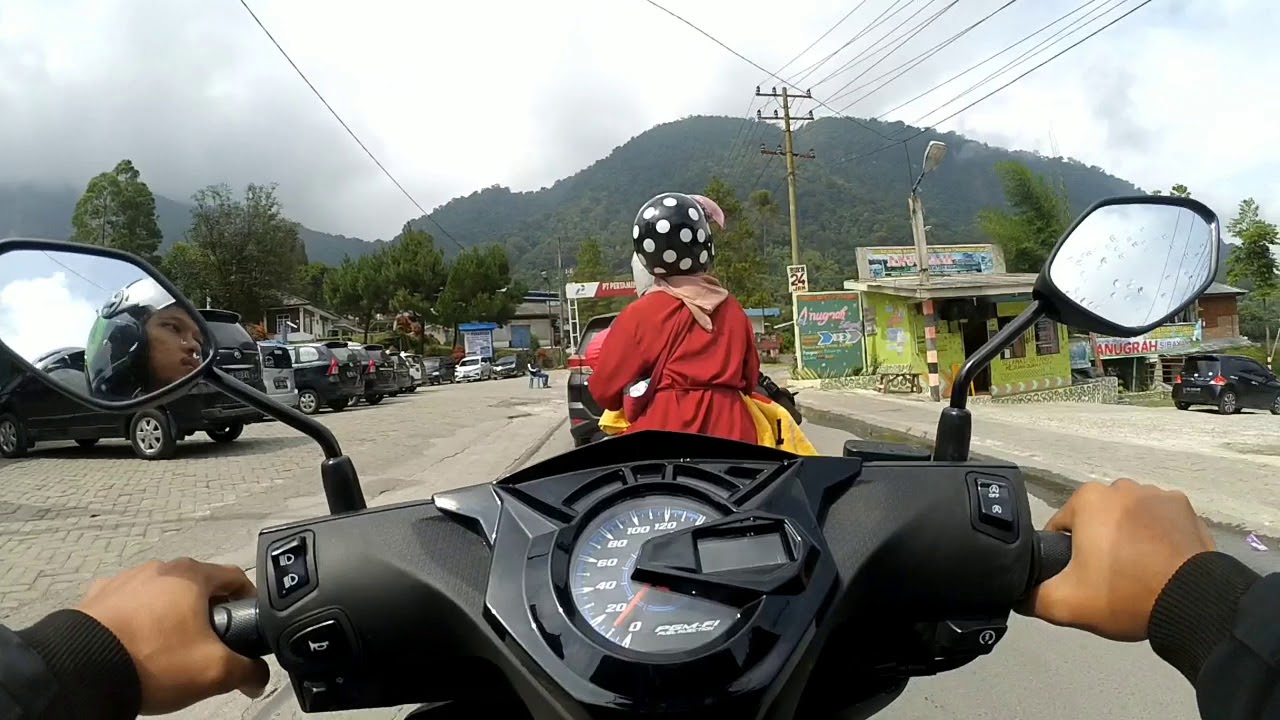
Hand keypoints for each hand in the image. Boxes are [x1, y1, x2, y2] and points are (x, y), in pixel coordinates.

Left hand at [77, 558, 269, 714]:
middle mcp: (159, 568)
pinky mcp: (95, 598)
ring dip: (171, 614)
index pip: (236, 576)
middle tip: (212, 642)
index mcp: (192, 575)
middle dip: (209, 611)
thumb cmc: (155, 659)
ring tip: (169, 647)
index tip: (250, 623)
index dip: (250, 599)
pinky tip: (134, 644)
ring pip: (160, 594)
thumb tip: (257, 678)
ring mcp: (124, 580)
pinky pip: (126, 606)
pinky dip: (136, 620)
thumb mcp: (215, 671)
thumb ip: (248, 671)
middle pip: (197, 586)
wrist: (83, 670)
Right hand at [1023, 478, 1214, 640]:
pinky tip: (1160, 563)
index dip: (1063, 556)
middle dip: (1097, 543)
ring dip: (1127, 537)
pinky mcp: (1188, 510)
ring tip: (1137, 572)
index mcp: (1088, 499)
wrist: (1193, 602)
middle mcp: (1122, 487)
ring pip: (1128, 518)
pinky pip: (1160, 521)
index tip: (1078, 579)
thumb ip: (1030, 596)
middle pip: (1095, 520)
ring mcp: (1159, 495)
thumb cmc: (1124, 593)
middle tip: (1106, 579)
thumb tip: (1018, 593)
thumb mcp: (1064, 603)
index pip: (1060, 527)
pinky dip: (1156, 537)